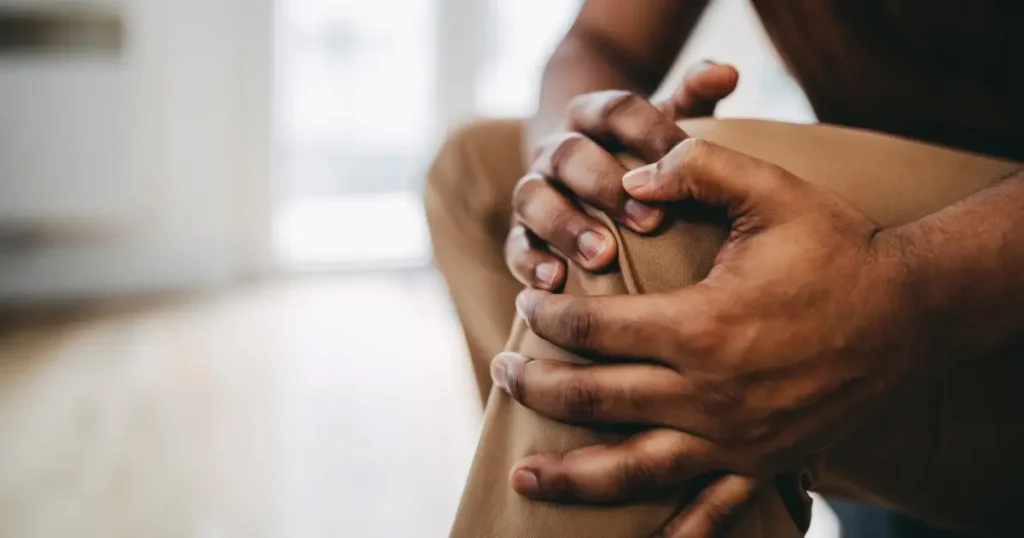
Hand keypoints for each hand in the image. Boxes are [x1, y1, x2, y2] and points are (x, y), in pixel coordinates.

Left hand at [492, 139, 915, 535]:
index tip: (528, 303)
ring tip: (523, 479)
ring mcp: (735, 438)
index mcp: (700, 326)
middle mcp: (708, 393)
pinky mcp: (763, 462)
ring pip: (632, 468)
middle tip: (501, 370)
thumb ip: (696, 167)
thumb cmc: (836, 248)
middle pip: (594, 400)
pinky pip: (711, 509)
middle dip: (536, 386)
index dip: (548, 316)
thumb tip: (630, 175)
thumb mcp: (771, 191)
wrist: (909, 313)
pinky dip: (677, 532)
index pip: (593, 329)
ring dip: (571, 476)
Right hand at [507, 61, 738, 289]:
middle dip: (607, 187)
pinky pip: (514, 244)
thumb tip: (727, 72)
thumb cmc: (642, 156)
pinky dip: (530, 262)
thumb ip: (694, 98)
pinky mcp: (520, 231)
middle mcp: (555, 149)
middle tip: (651, 221)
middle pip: (570, 155)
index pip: (615, 112)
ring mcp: (533, 189)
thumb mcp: (666, 124)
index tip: (681, 160)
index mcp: (591, 115)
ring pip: (533, 198)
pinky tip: (555, 283)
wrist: (587, 176)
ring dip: (567, 227)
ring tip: (603, 257)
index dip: (648, 134)